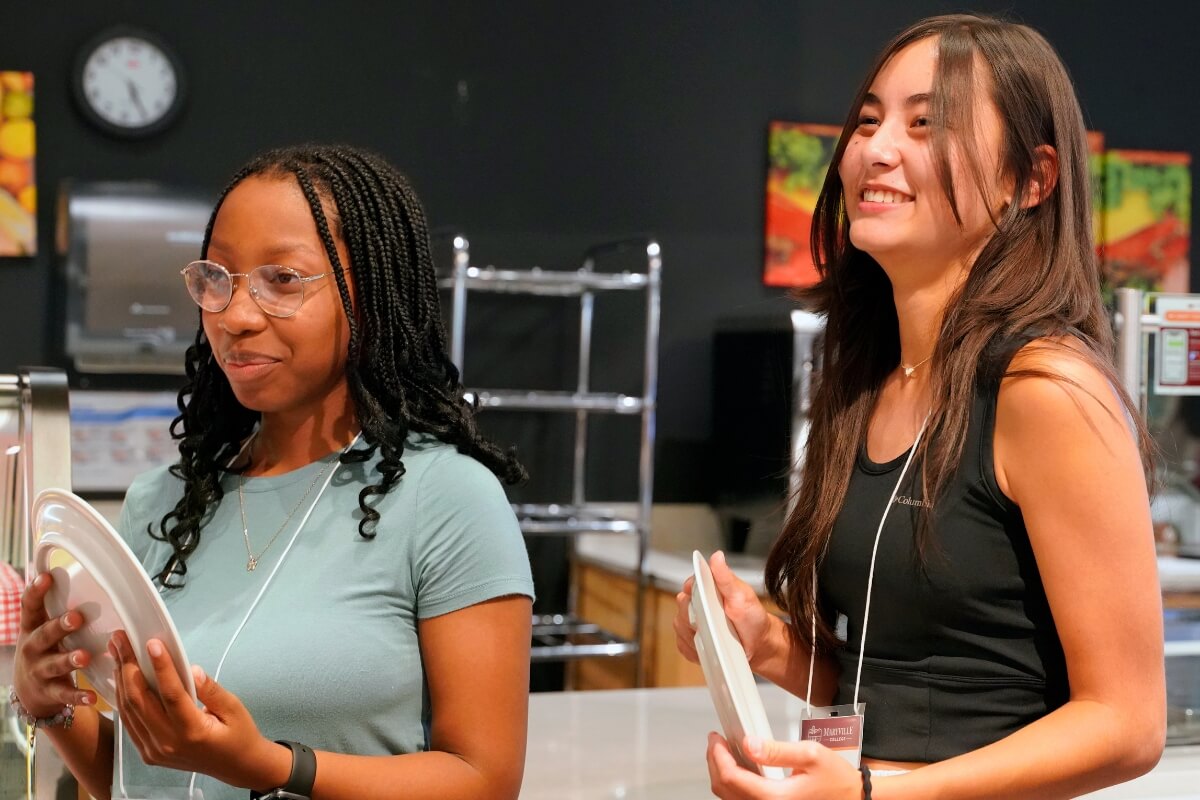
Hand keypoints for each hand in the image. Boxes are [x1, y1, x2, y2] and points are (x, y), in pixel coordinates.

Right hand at [12, 572, 96, 717]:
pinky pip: (64, 694)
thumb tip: (79, 574)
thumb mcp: (42, 629)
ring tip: (84, 657)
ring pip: (54, 665)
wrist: (30, 693)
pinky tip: (91, 696)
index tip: (46, 577)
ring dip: (70, 660)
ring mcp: (39, 672)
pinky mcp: (49, 692)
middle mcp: (32, 649)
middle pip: (43, 635)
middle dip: (59, 626)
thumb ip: (55, 609)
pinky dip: (78, 696)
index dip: (36, 592)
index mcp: (32, 629)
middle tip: (77, 617)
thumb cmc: (45, 650)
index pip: (29, 608)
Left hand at [110, 631, 289, 789]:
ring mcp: (154, 750)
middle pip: (140, 700)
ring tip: (118, 653)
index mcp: (193, 731)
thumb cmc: (238, 736)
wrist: (236, 766)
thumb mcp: (234, 708)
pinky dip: (123, 698)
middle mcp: (168, 743)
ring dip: (121, 679)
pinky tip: (122, 678)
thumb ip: (211, 689)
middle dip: (129, 666)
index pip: (171, 694)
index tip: (152, 644)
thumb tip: (192, 670)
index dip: (161, 667)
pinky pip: (130, 722)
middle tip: (122, 641)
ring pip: (129, 710)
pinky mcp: (148, 752)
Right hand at [673, 551, 776, 669]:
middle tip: (715, 623)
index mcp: (706, 588)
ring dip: (695, 634)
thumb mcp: (741, 595)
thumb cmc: (751, 617)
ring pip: (680, 627)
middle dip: (696, 616)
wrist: (758, 645)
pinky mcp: (688, 642)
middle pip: (681, 607)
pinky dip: (694, 649)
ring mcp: (689, 623)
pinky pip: (682, 645)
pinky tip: (708, 648)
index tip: (704, 603)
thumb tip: (717, 556)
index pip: (688, 586)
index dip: (694, 594)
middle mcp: (694, 604)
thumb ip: (726, 577)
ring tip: (715, 637)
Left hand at [707, 732, 863, 799]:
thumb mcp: (811, 755)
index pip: (731, 778)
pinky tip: (739, 768)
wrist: (854, 798)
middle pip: (724, 791)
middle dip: (714, 763)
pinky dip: (734, 785)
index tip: (716, 738)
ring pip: (730, 798)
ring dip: (722, 775)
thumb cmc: (837, 779)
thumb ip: (777, 750)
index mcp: (776, 798)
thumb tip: (748, 744)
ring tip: (724, 752)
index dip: (718, 755)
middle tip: (716, 742)